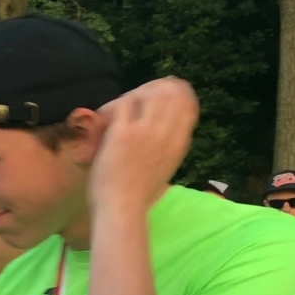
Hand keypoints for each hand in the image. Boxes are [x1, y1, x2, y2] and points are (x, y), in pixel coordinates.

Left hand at [90, 77, 198, 218]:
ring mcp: (146, 131)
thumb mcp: (166, 167)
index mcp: (180, 143)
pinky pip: (123, 104)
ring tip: (122, 103)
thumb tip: (164, 130)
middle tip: (139, 92)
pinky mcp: (124, 133)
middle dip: (155, 87)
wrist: (122, 208)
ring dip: (134, 94)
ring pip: (148, 93)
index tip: (165, 89)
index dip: (178, 92)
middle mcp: (167, 133)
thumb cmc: (139, 195)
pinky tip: (106, 116)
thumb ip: (167, 146)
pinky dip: (113, 106)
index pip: (188, 104)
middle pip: (170, 93)